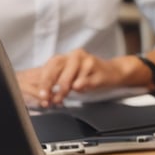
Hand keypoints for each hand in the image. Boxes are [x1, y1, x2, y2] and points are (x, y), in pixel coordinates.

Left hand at [16, 49, 130, 106]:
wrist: (113, 72)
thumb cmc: (90, 75)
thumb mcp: (72, 75)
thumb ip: (58, 80)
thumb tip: (43, 93)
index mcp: (67, 56)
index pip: (50, 66)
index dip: (44, 81)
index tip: (42, 95)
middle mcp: (75, 55)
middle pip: (56, 69)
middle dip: (50, 85)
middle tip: (48, 99)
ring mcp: (86, 60)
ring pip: (69, 78)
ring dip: (63, 91)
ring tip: (61, 99)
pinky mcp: (96, 68)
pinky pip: (83, 81)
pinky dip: (79, 88)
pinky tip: (80, 90)